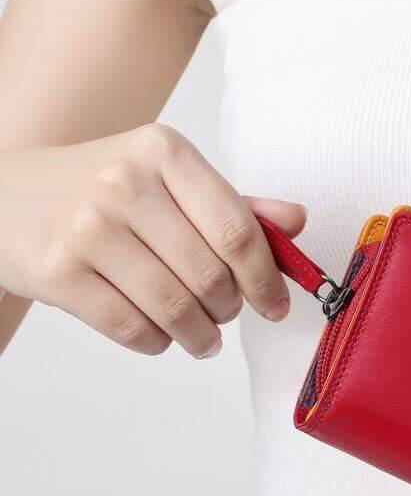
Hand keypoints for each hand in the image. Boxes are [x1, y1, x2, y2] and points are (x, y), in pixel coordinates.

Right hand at [0, 124, 306, 357]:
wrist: (4, 194)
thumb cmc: (103, 190)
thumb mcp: (168, 179)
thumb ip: (235, 203)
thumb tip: (297, 221)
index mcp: (163, 152)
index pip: (238, 230)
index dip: (266, 279)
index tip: (276, 306)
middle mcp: (124, 183)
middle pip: (210, 275)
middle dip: (230, 309)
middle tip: (226, 314)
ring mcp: (86, 227)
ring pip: (174, 308)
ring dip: (200, 335)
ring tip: (203, 337)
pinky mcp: (57, 271)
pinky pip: (132, 329)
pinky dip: (158, 343)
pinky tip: (160, 336)